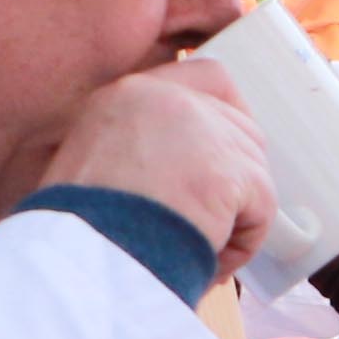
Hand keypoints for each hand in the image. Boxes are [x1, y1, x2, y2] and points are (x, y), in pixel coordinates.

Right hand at [37, 63, 276, 284]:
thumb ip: (137, 148)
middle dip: (236, 178)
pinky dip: (243, 242)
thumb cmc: (77, 230)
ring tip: (196, 249)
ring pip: (253, 171)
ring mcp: (202, 130)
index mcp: (128, 95)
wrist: (82, 257)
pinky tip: (211, 262)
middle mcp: (168, 99)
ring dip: (235, 217)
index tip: (229, 152)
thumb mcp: (91, 165)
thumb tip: (183, 170)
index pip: (208, 77)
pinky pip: (261, 207)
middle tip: (210, 221)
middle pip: (241, 129)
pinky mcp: (231, 171)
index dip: (230, 113)